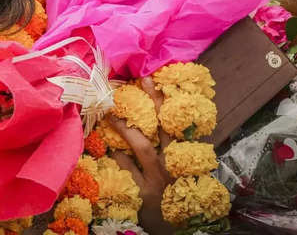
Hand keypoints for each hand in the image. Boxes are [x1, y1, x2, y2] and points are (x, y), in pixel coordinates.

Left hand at [109, 77, 173, 234]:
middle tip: (141, 80)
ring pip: (144, 147)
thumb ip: (173, 147)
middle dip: (154, 102)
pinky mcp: (146, 193)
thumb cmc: (180, 194)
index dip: (166, 99)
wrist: (182, 229)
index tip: (153, 77)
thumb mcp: (182, 168)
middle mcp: (175, 162)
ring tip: (112, 114)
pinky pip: (130, 171)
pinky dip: (121, 159)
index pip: (177, 121)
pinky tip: (111, 149)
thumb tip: (158, 121)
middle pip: (165, 126)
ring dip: (127, 129)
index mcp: (185, 154)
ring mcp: (160, 177)